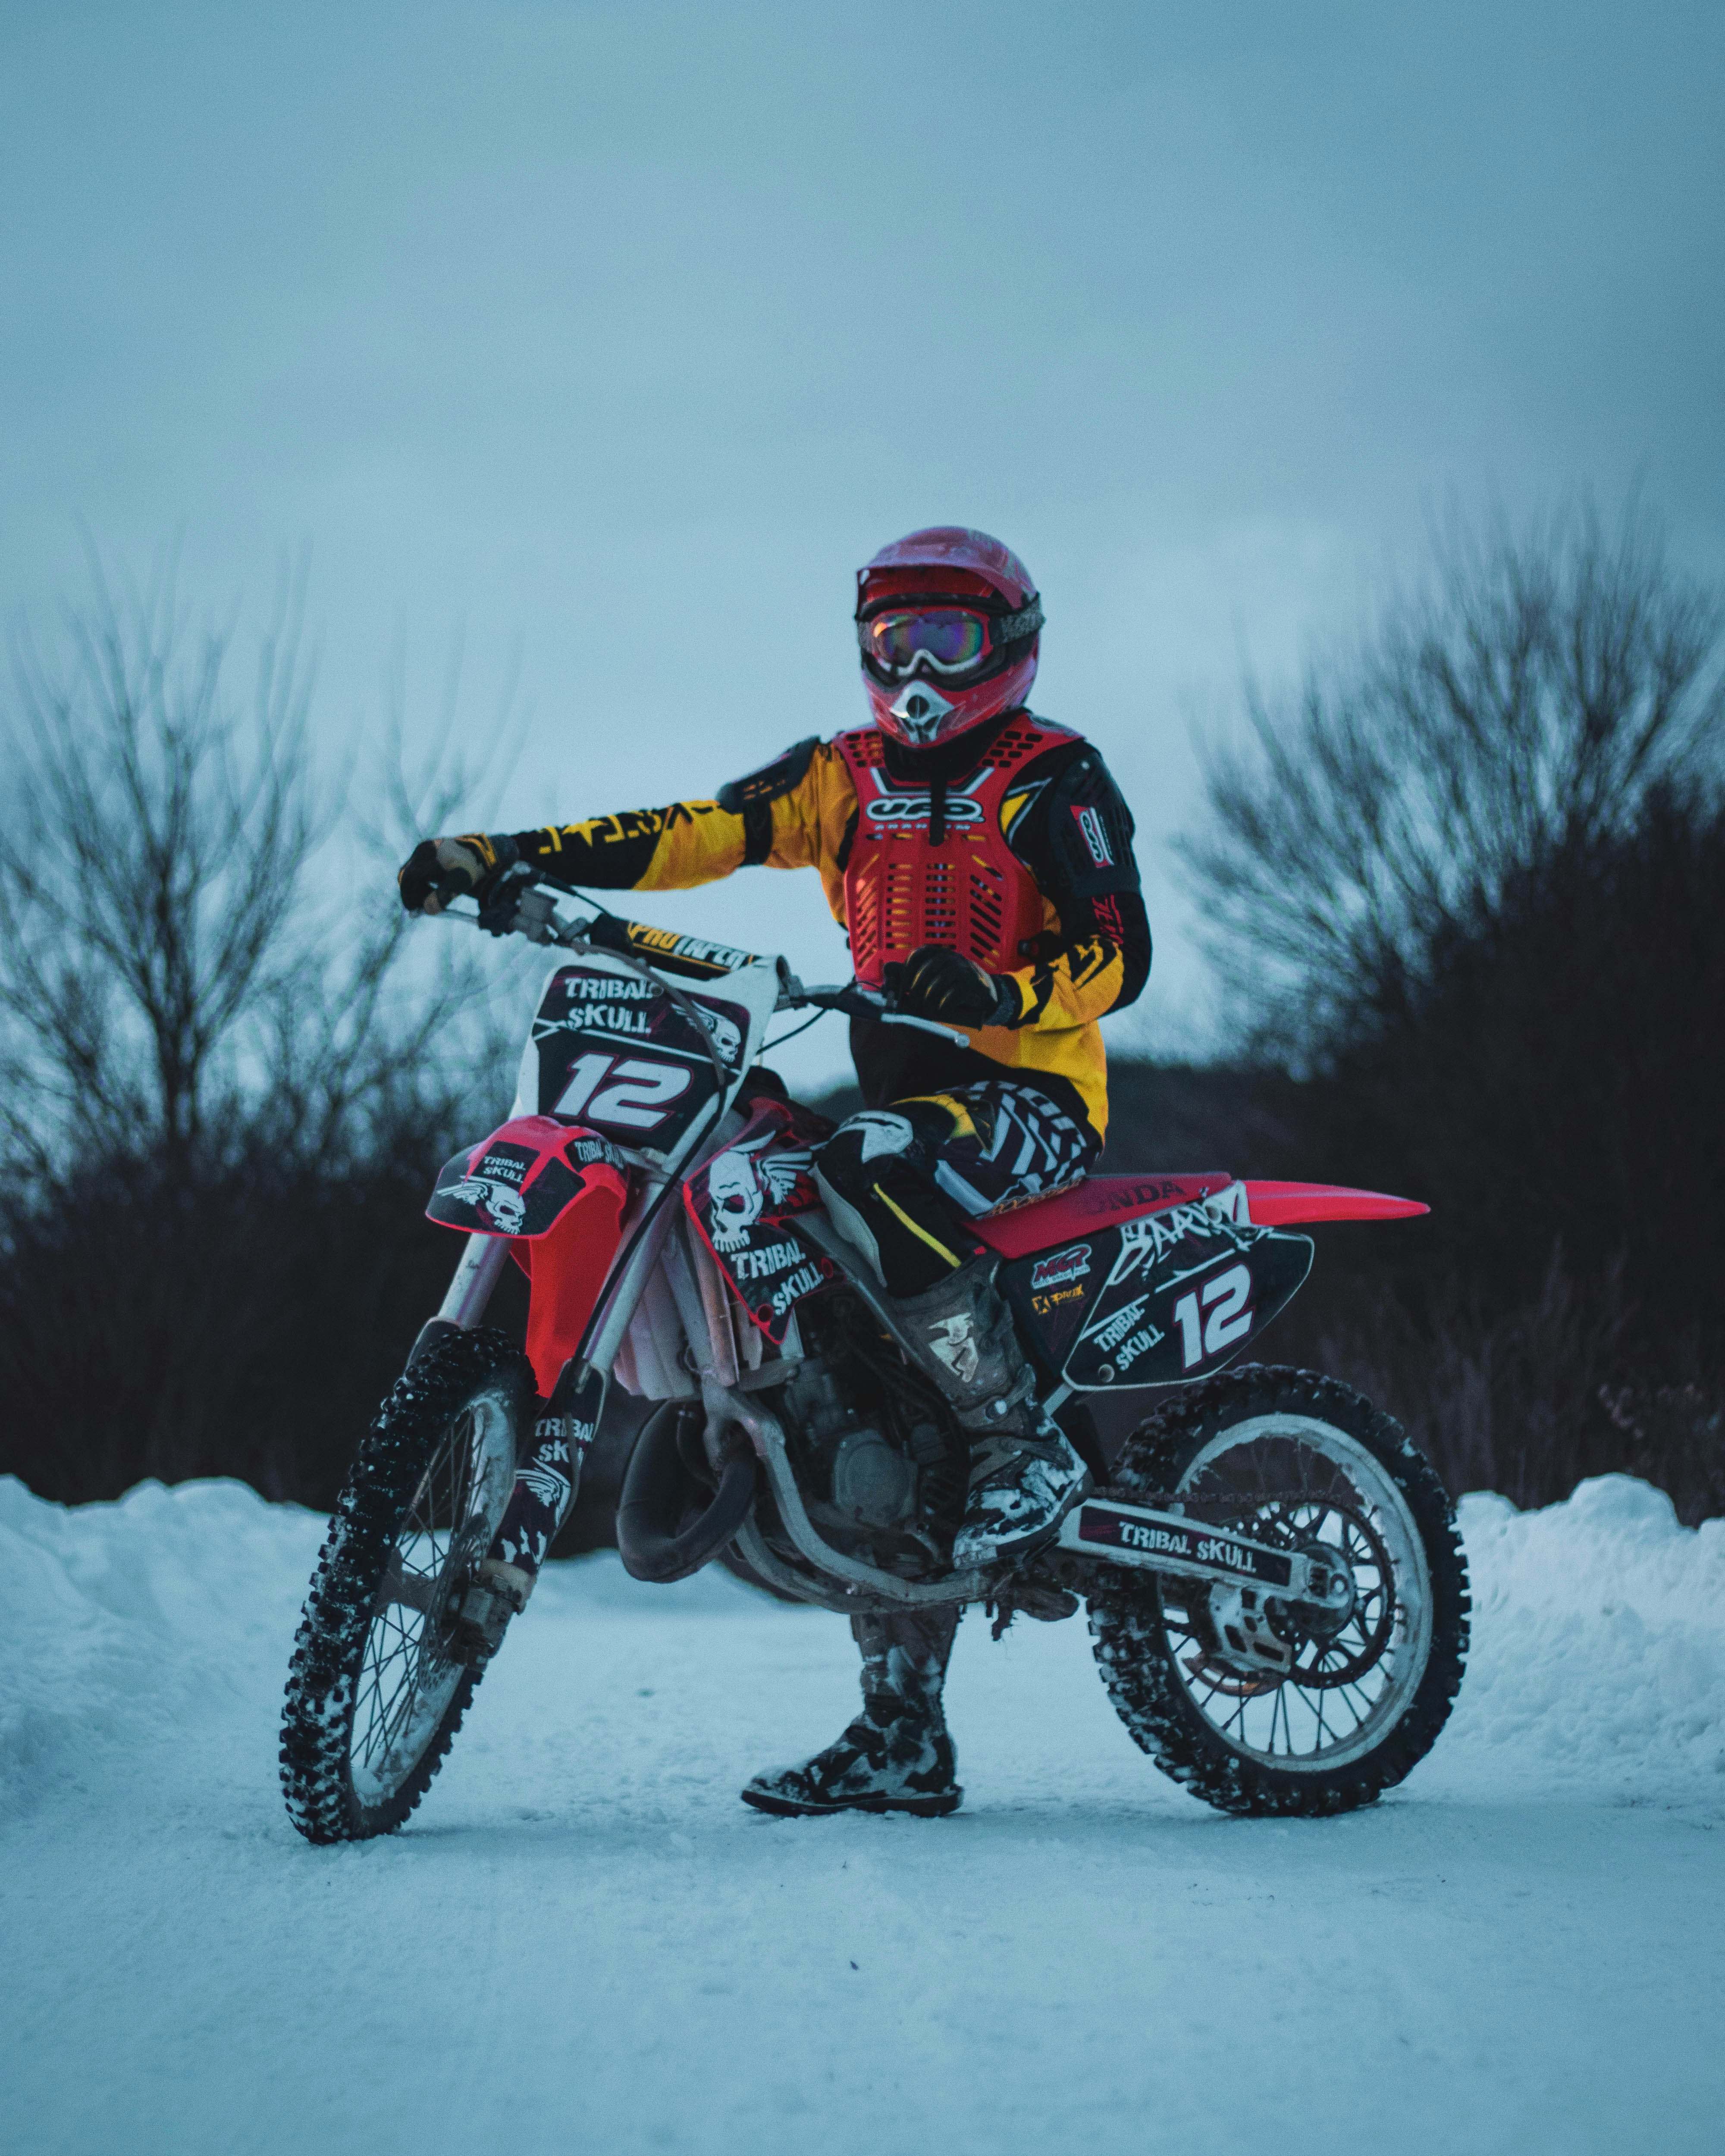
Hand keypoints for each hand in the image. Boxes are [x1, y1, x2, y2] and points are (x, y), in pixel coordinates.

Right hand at [398, 833, 518, 914]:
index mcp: (428, 854)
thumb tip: (427, 910)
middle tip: (423, 908)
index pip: (409, 878)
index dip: (409, 896)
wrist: (487, 853)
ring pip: (413, 875)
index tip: (415, 911)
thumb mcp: (461, 882)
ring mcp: (426, 851)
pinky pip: (419, 872)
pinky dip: (423, 884)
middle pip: (408, 876)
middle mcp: (424, 850)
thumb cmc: (474, 866)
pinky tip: (434, 891)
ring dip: (419, 890)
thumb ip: (443, 895)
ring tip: (432, 900)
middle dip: (413, 894)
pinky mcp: (430, 855)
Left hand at [890, 945, 1017, 1029]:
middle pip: (924, 973)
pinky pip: (951, 996)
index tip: (902, 989)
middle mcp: (949, 957)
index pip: (916, 957)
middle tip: (914, 1005)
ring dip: (928, 1002)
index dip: (906, 974)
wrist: (985, 993)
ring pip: (936, 986)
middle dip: (915, 993)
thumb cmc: (951, 986)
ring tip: (928, 1011)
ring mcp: (962, 969)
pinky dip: (943, 1006)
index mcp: (937, 953)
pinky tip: (942, 1010)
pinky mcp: (972, 984)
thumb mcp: (930, 979)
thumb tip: (887, 970)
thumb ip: (909, 975)